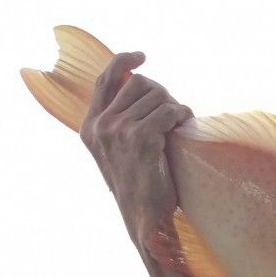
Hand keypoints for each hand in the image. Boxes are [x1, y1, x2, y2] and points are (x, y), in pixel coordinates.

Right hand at [80, 51, 192, 253]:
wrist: (146, 220)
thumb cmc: (138, 187)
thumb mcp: (117, 151)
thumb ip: (118, 120)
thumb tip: (132, 81)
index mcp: (90, 127)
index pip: (105, 79)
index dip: (123, 61)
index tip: (142, 57)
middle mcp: (101, 126)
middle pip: (137, 83)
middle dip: (160, 92)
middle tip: (173, 110)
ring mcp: (119, 131)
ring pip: (156, 96)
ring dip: (173, 105)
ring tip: (180, 122)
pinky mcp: (142, 139)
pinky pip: (168, 111)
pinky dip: (181, 114)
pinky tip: (185, 124)